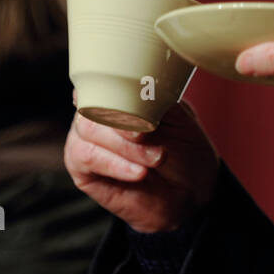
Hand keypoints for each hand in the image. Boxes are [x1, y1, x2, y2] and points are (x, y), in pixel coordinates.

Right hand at [63, 96, 220, 232]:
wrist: (191, 192)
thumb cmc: (184, 149)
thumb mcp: (178, 117)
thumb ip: (154, 99)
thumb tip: (136, 86)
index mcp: (118, 94)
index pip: (104, 81)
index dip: (121, 93)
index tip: (145, 111)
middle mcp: (96, 113)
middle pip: (94, 105)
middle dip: (124, 123)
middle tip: (150, 136)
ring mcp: (85, 138)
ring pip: (89, 130)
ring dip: (126, 147)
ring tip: (155, 159)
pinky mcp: (81, 168)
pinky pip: (86, 157)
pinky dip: (115, 164)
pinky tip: (139, 173)